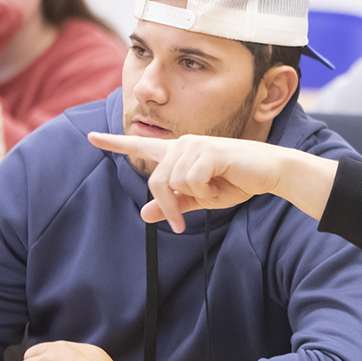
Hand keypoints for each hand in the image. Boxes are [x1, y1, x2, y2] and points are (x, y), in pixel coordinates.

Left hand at [88, 131, 336, 231]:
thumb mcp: (202, 199)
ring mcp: (195, 145)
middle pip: (156, 181)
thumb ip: (174, 204)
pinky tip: (221, 182)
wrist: (269, 173)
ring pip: (173, 183)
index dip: (115, 144)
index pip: (142, 147)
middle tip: (182, 223)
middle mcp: (183, 144)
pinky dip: (205, 190)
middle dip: (169, 206)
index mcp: (179, 153)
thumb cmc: (237, 182)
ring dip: (194, 196)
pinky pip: (191, 181)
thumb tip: (145, 214)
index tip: (91, 137)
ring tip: (214, 190)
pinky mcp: (208, 151)